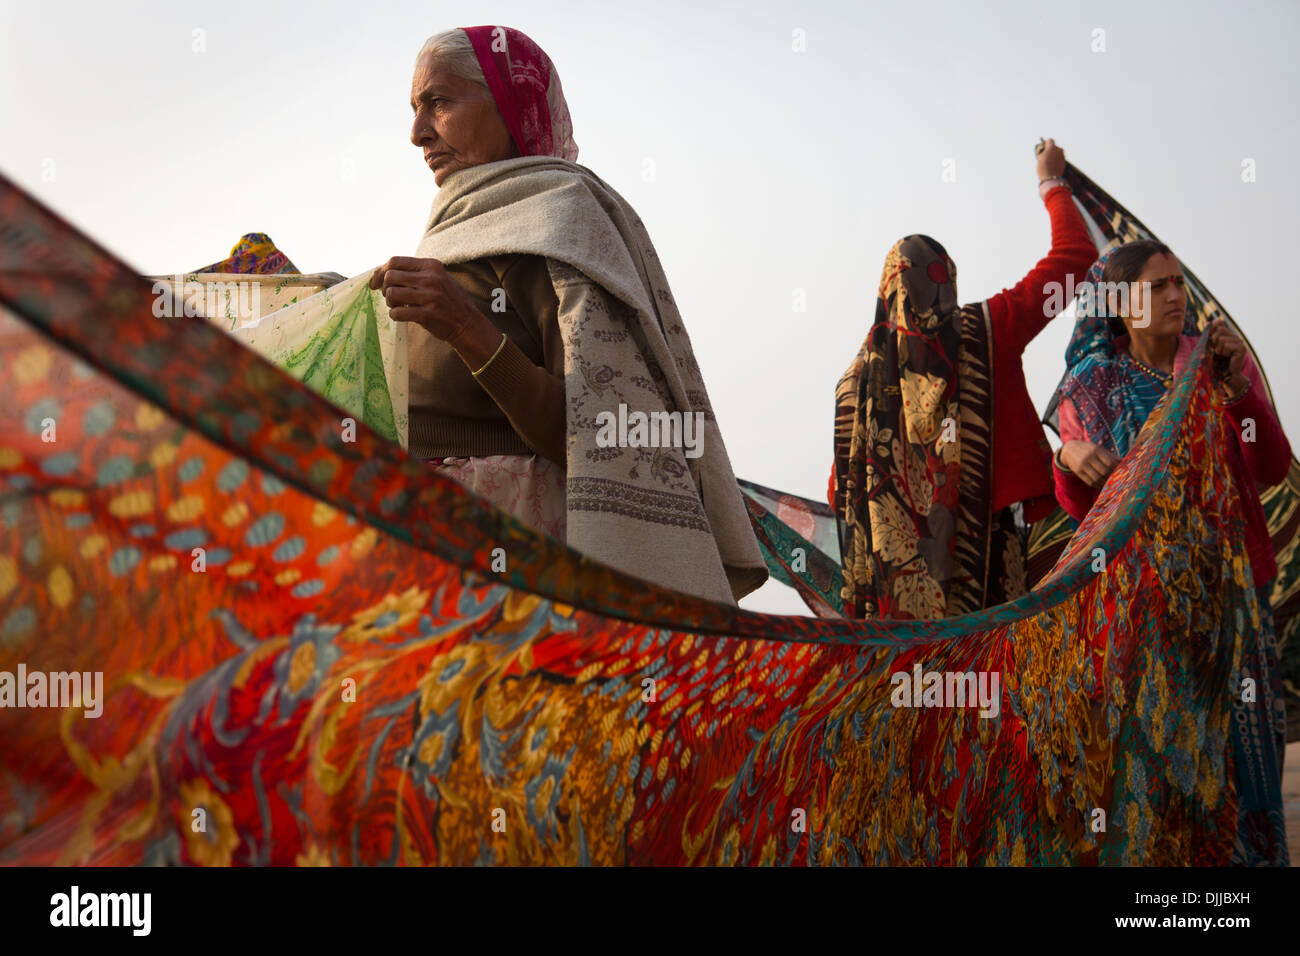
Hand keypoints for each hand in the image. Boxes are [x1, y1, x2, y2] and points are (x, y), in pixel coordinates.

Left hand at [369, 256, 488, 348]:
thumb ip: (417, 272)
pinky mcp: (427, 314)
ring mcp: (429, 296)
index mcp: (431, 265)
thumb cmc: (450, 300)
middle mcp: (430, 278)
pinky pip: (398, 312)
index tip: (375, 282)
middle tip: (389, 296)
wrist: (467, 323)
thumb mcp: (439, 277)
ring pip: (391, 294)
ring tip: (397, 306)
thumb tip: (385, 271)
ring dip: (389, 302)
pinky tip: (401, 316)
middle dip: (384, 287)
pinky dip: (394, 315)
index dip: (380, 271)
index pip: (395, 261)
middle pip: (390, 276)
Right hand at [1036, 137, 1065, 180]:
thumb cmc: (1043, 167)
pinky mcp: (1064, 161)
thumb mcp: (1039, 158)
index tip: (1043, 148)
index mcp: (1052, 147)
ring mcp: (1062, 155)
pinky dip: (1056, 160)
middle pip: (1054, 147)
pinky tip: (1052, 166)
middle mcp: (1059, 149)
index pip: (1050, 140)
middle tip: (1045, 157)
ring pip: (1057, 153)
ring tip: (1048, 163)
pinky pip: (1059, 158)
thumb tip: (1043, 151)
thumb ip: (1042, 152)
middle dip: (1050, 151)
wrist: (1051, 177)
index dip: (1046, 144)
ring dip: (1053, 155)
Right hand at [1058, 439, 1118, 488]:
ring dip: (1105, 482)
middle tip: (1117, 479)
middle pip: (1104, 471)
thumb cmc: (1088, 449)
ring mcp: (1082, 465)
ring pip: (1097, 478)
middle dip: (1111, 476)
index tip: (1122, 472)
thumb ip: (1111, 456)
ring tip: (1110, 483)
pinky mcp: (1078, 472)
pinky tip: (1102, 484)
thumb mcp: (1099, 449)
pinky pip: (1090, 482)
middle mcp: (1088, 457)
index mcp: (1096, 450)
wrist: (1069, 449)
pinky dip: (1098, 485)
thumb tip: (1125, 462)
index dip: (1117, 469)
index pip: (1110, 462)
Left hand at [1207, 318, 1248, 399]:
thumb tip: (1206, 323)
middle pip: (1219, 330)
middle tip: (1217, 350)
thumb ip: (1209, 334)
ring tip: (1222, 355)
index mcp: (1228, 335)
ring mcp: (1240, 342)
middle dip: (1214, 340)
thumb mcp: (1210, 346)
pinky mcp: (1242, 348)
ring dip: (1218, 349)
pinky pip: (1227, 345)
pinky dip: (1223, 352)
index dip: (1212, 329)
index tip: (1210, 339)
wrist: (1224, 374)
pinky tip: (1227, 357)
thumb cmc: (1215, 361)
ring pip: (1222, 339)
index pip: (1219, 323)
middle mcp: (1235, 336)